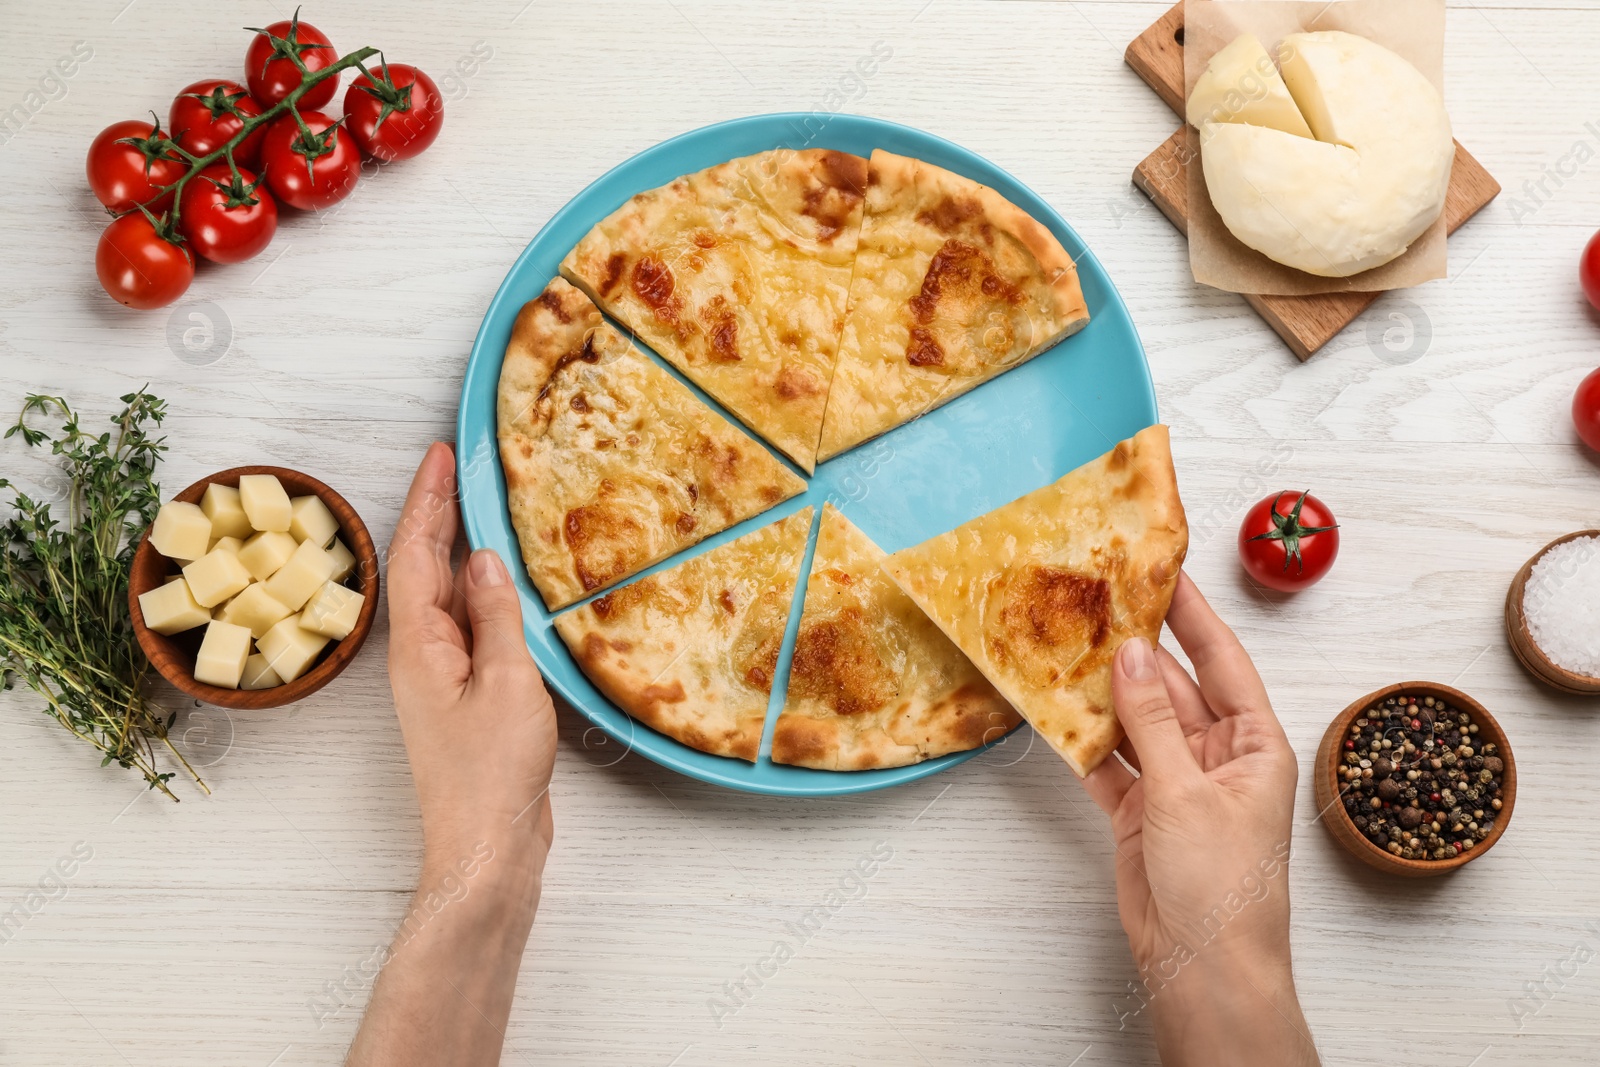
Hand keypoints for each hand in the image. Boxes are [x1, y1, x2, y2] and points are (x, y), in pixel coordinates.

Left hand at [385, 440, 556, 887]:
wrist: (486, 848)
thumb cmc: (490, 774)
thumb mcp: (505, 682)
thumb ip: (495, 614)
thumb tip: (482, 557)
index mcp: (419, 646)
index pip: (415, 553)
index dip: (427, 500)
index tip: (439, 454)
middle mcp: (420, 656)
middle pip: (423, 569)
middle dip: (437, 514)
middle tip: (456, 465)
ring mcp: (440, 679)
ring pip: (444, 597)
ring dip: (456, 550)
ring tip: (478, 508)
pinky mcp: (464, 700)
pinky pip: (466, 627)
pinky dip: (480, 594)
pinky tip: (501, 586)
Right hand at [1081, 572, 1318, 1065]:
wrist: (1202, 967)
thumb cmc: (1223, 887)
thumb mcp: (1187, 792)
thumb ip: (1153, 721)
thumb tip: (1135, 654)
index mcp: (1255, 744)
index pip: (1222, 662)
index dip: (1193, 615)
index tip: (1164, 570)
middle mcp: (1219, 756)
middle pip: (1173, 687)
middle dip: (1136, 650)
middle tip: (1096, 603)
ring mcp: (1178, 784)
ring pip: (1136, 723)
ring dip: (1104, 694)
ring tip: (1066, 646)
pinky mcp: (1143, 813)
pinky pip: (1110, 764)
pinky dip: (1084, 744)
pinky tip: (1056, 714)